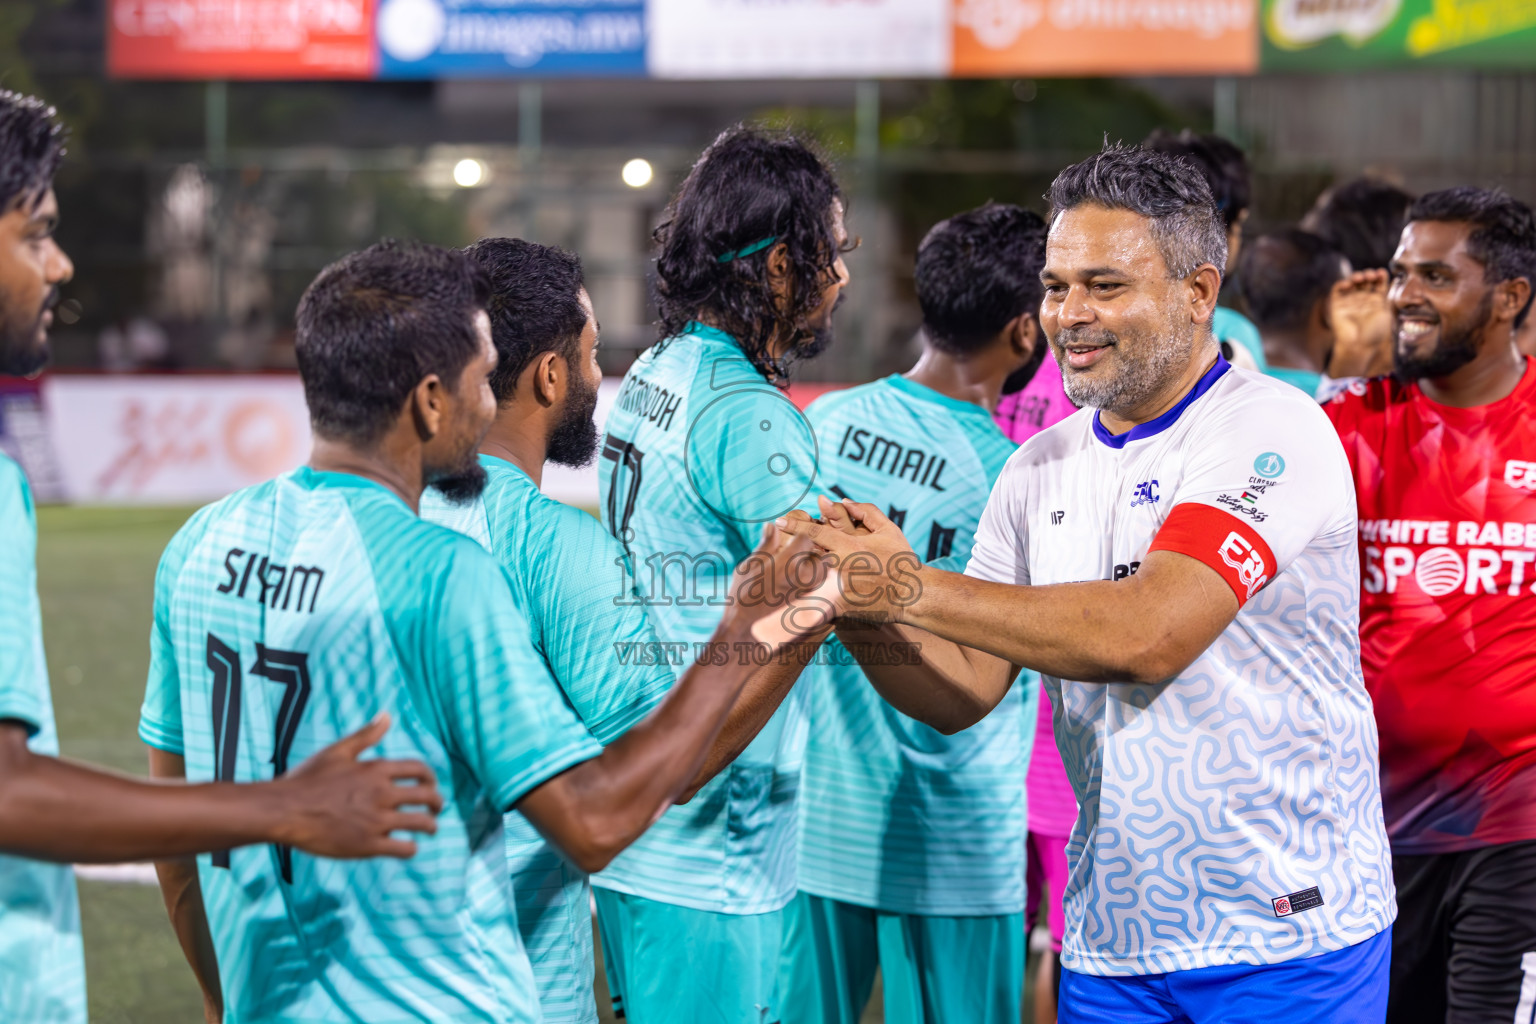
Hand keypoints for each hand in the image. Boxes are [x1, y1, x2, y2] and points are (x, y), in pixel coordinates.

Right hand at [271, 714, 441, 858]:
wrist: (282, 811)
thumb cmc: (306, 780)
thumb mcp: (337, 751)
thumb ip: (366, 735)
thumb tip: (387, 715)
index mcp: (377, 769)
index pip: (420, 769)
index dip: (431, 777)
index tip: (431, 784)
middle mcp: (382, 793)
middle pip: (428, 796)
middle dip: (437, 802)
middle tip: (437, 809)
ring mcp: (377, 821)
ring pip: (422, 823)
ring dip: (431, 826)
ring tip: (430, 829)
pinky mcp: (368, 845)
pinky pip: (405, 849)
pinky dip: (412, 848)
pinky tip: (408, 847)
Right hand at [725, 518, 834, 647]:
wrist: (746, 638)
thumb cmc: (741, 601)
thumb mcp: (747, 569)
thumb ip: (765, 546)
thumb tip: (772, 526)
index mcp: (787, 563)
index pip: (807, 538)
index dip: (799, 540)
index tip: (794, 546)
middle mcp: (806, 579)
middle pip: (824, 557)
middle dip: (815, 557)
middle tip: (803, 564)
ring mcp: (815, 597)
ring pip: (830, 578)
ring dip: (822, 576)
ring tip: (805, 582)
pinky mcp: (820, 615)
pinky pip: (830, 598)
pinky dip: (824, 595)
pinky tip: (808, 600)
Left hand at [772, 495, 924, 627]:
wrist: (914, 595)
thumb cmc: (902, 560)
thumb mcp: (889, 529)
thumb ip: (866, 511)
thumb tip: (841, 500)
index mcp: (848, 545)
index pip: (813, 532)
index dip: (793, 525)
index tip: (777, 521)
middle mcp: (839, 566)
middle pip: (800, 556)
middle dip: (783, 551)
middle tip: (769, 548)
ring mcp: (838, 588)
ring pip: (803, 582)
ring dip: (787, 576)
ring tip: (771, 576)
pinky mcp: (839, 607)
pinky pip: (815, 605)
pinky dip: (801, 602)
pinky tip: (786, 603)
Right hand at [1327, 269, 1392, 377]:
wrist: (1358, 345)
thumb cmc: (1375, 333)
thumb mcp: (1388, 313)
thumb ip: (1390, 298)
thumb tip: (1398, 283)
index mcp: (1377, 300)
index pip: (1378, 282)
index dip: (1380, 276)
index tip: (1382, 274)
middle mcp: (1363, 299)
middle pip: (1366, 279)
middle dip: (1369, 274)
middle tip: (1371, 276)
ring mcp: (1350, 300)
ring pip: (1352, 281)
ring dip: (1356, 276)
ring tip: (1361, 278)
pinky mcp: (1337, 304)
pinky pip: (1338, 289)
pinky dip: (1342, 283)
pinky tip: (1348, 283)